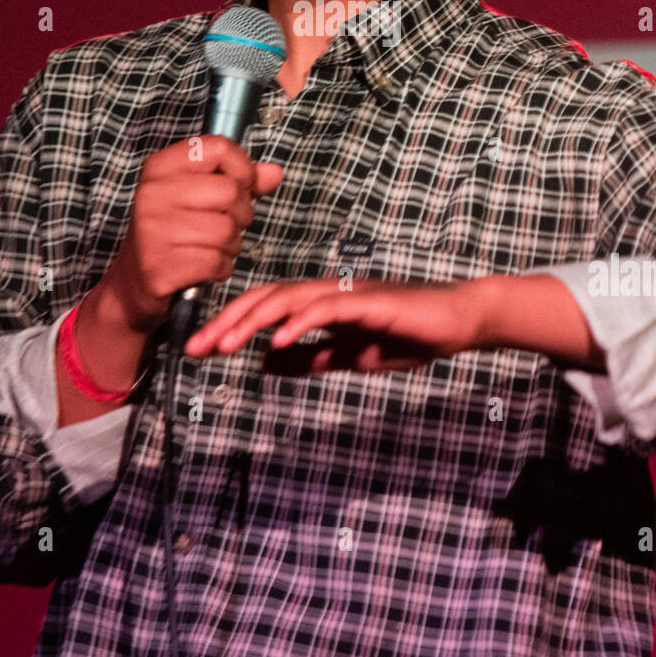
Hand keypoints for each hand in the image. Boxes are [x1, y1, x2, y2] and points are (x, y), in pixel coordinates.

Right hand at [103, 135, 283, 334]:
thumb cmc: (173, 231)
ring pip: (228, 229)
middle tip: (224, 224)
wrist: (134, 281)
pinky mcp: (160, 265)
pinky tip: (207, 266)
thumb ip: (240, 181)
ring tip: (213, 246)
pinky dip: (222, 267)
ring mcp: (154, 229)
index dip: (242, 168)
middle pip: (230, 191)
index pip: (218, 147)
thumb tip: (274, 173)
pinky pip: (218, 261)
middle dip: (241, 213)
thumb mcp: (200, 196)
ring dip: (232, 244)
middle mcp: (153, 193)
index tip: (240, 185)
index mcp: (161, 167)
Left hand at [184, 277, 495, 374]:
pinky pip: (329, 309)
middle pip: (268, 298)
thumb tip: (267, 364)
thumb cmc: (410, 334)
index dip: (232, 324)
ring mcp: (349, 294)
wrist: (459, 320)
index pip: (266, 308)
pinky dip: (300, 323)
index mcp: (322, 304)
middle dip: (229, 322)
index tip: (200, 350)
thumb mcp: (352, 355)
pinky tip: (278, 341)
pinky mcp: (372, 302)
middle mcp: (329, 292)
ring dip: (254, 321)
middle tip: (195, 348)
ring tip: (225, 345)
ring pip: (290, 298)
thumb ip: (312, 358)